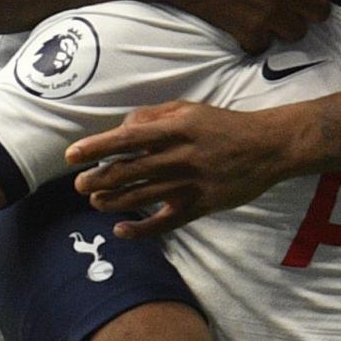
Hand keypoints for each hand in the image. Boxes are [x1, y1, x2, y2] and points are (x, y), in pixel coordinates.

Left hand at [68, 100, 299, 238]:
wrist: (268, 148)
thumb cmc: (223, 126)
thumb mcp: (189, 109)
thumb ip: (153, 116)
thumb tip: (121, 130)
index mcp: (177, 128)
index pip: (127, 138)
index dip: (96, 147)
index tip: (72, 155)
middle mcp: (181, 156)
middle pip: (130, 171)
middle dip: (99, 179)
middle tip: (78, 185)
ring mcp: (191, 184)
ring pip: (142, 197)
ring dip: (113, 202)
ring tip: (94, 202)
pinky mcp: (201, 206)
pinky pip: (166, 222)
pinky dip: (141, 229)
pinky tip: (121, 230)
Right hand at [148, 0, 329, 53]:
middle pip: (321, 10)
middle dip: (311, 4)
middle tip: (297, 0)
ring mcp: (268, 15)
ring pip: (299, 32)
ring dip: (289, 24)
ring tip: (275, 16)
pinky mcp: (247, 32)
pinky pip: (265, 45)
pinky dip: (259, 39)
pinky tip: (250, 28)